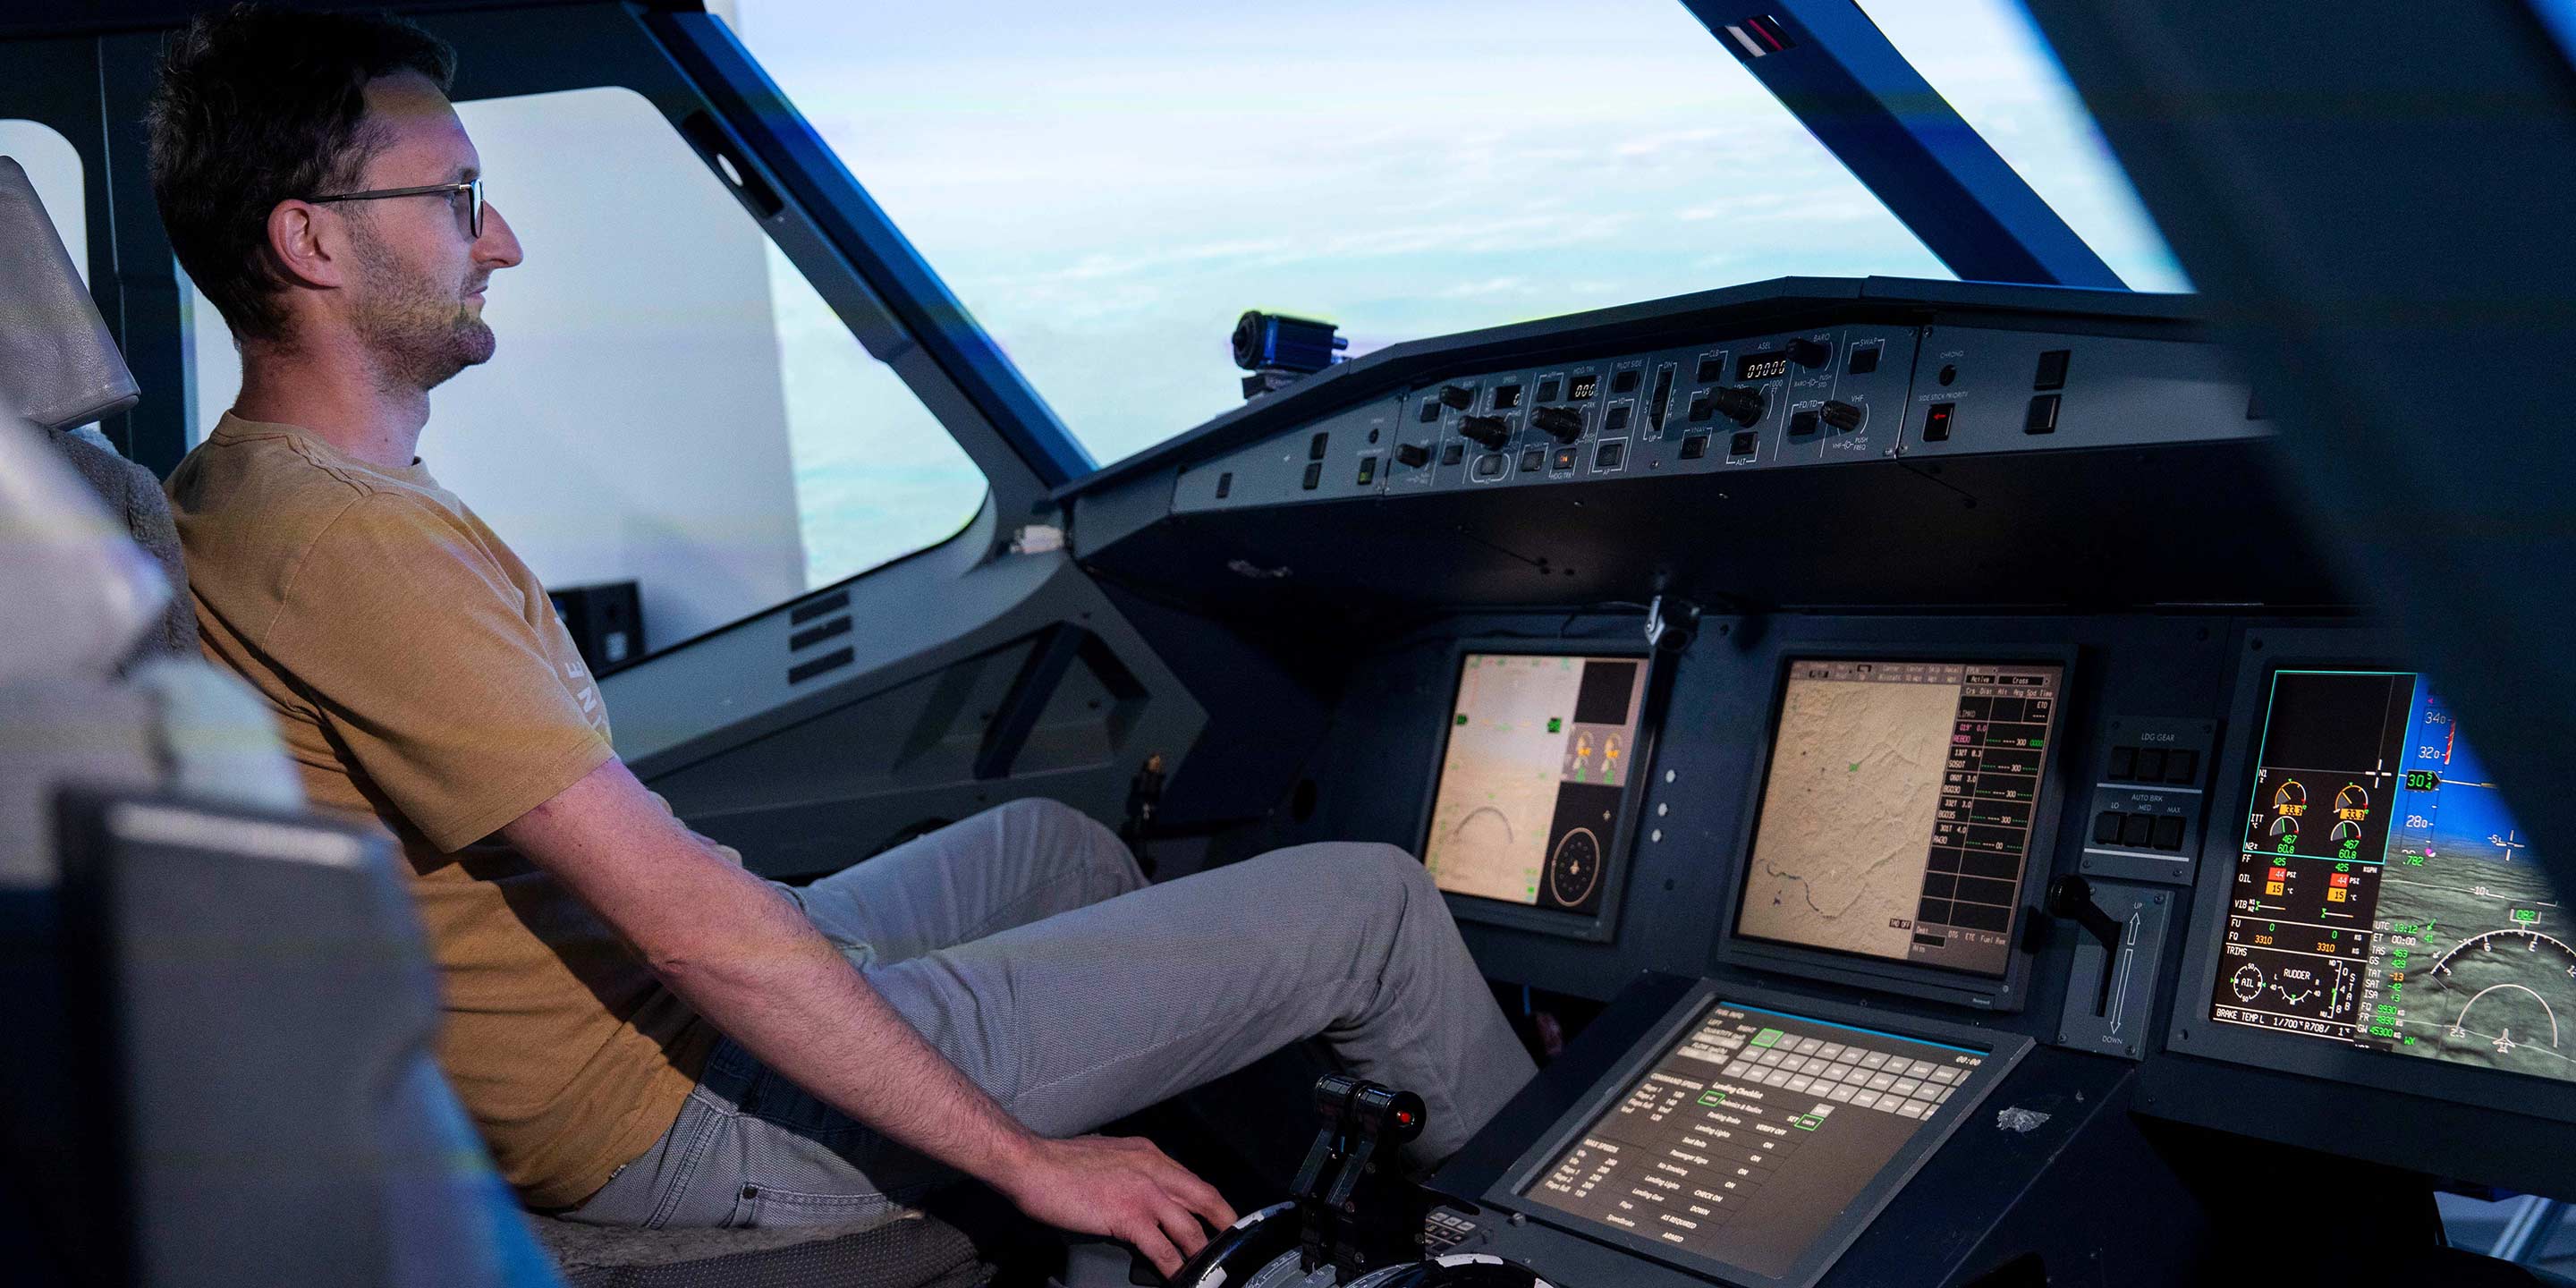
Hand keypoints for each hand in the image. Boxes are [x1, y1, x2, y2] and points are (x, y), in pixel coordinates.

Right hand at [994, 1134, 1237, 1276]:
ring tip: (1208, 1271)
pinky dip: (1175, 1266)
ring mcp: (1144, 1192)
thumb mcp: (1108, 1157)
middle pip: (1204, 1199)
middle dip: (1224, 1224)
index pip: (1192, 1180)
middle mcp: (1154, 1169)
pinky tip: (1178, 1278)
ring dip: (1201, 1253)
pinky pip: (1162, 1248)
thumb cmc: (1059, 1163)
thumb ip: (1130, 1173)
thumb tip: (1140, 1196)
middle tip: (1236, 1244)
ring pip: (1189, 1228)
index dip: (1212, 1202)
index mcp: (1149, 1154)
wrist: (1031, 1164)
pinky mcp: (1129, 1215)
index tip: (1221, 1217)